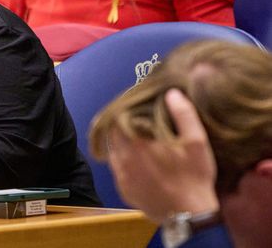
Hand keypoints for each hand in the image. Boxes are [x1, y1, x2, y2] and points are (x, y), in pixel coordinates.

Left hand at [106, 89, 219, 222]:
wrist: (189, 216)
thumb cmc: (194, 178)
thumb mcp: (197, 143)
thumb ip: (183, 115)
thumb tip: (170, 93)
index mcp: (137, 141)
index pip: (119, 116)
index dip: (126, 108)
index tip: (135, 104)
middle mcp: (123, 156)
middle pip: (113, 131)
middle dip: (122, 123)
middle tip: (135, 119)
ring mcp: (121, 173)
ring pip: (112, 148)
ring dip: (120, 140)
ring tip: (135, 136)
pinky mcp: (123, 188)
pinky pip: (116, 166)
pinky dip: (122, 158)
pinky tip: (135, 157)